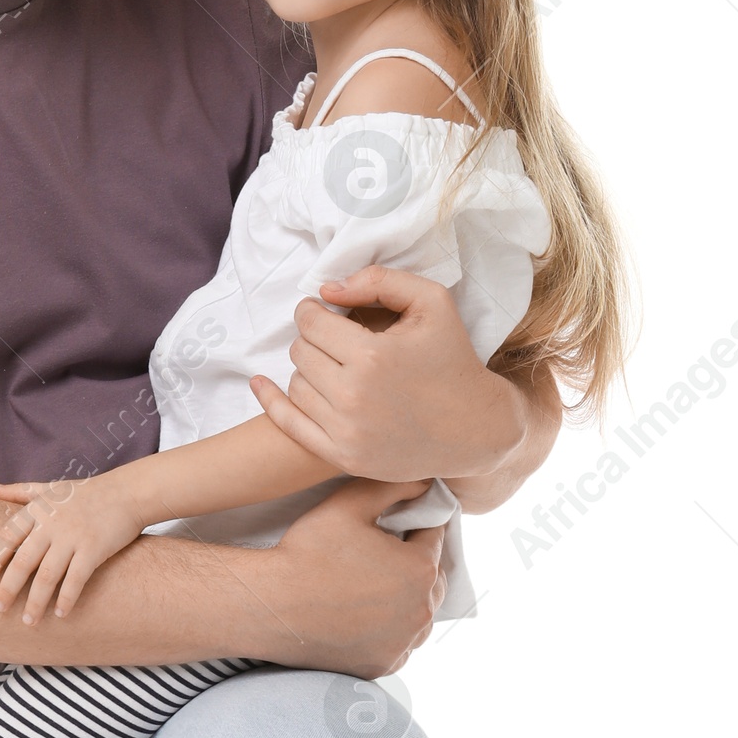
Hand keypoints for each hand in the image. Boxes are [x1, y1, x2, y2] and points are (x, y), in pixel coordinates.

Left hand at [0, 477, 145, 622]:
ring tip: (28, 621)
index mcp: (38, 510)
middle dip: (9, 587)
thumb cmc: (87, 492)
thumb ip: (20, 491)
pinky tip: (60, 614)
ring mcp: (73, 537)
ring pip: (48, 575)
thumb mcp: (50, 488)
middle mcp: (52, 524)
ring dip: (36, 601)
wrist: (128, 492)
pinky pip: (76, 579)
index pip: (8, 536)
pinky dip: (66, 598)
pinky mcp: (94, 549)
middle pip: (24, 561)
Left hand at [250, 264, 526, 485]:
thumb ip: (380, 282)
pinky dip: (272, 401)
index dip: (314, 312)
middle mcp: (354, 395)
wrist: (475, 429)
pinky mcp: (343, 456)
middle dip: (313, 339)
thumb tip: (327, 289)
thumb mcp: (432, 303)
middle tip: (334, 340)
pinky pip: (289, 423)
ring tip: (335, 366)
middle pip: (300, 352)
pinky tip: (262, 384)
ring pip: (296, 385)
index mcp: (372, 355)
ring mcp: (346, 431)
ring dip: (308, 370)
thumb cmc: (453, 359)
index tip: (325, 313)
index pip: (311, 322)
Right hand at [269, 479, 446, 672]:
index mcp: (420, 569)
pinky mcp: (383, 665)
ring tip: (371, 586)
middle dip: (414, 562)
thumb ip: (394, 486)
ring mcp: (403, 643)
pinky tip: (363, 616)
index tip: (390, 523)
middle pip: (433, 578)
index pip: (434, 534)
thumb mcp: (348, 504)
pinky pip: (400, 643)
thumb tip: (426, 482)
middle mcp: (421, 611)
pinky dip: (390, 630)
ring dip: (407, 599)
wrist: (269, 608)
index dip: (413, 522)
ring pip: (420, 613)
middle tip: (378, 555)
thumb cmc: (305, 553)